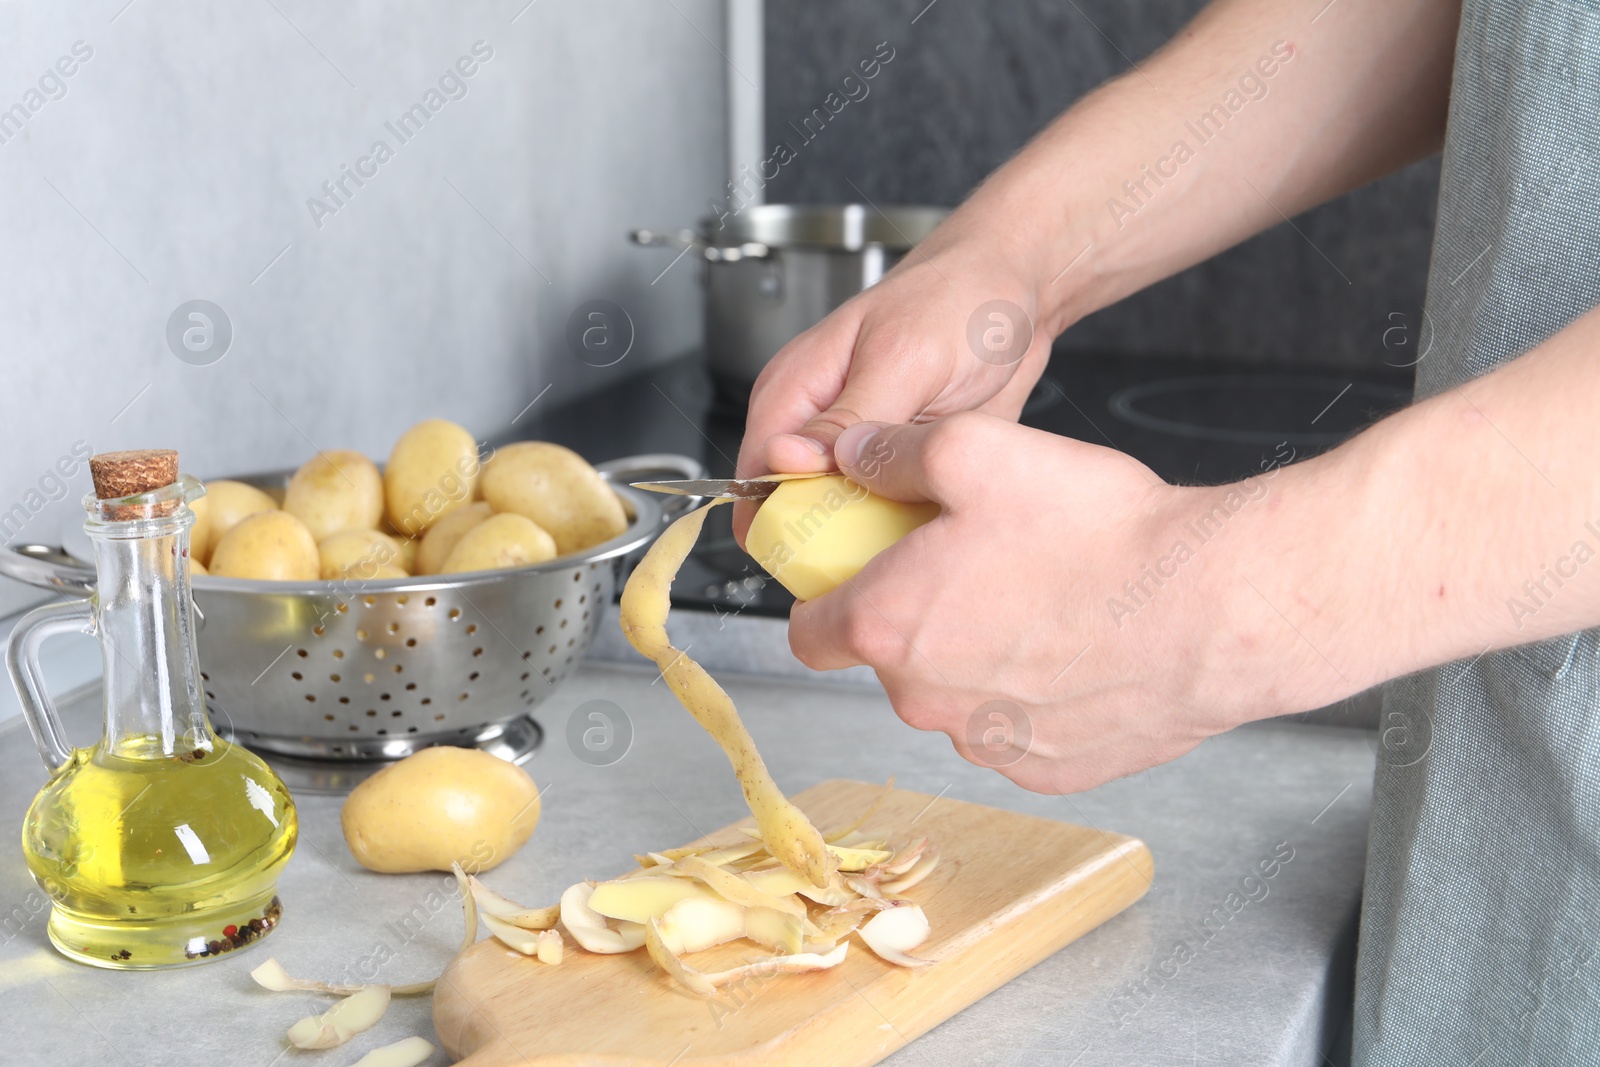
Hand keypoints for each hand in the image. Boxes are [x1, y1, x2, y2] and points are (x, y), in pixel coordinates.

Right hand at [732, 233, 1052, 544]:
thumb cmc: (956, 297)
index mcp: (796, 391)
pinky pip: (886, 516)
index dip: (782, 521)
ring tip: (915, 531)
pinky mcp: (897, 465)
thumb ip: (846, 415)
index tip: (828, 545)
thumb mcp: (902, 356)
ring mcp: (860, 449)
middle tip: (881, 547)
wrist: (1020, 292)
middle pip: (794, 510)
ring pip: (840, 521)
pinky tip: (935, 524)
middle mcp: (819, 426)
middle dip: (829, 539)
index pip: (756, 479)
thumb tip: (786, 462)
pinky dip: (906, 528)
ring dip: (872, 537)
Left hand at [786, 413, 1357, 793]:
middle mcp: (926, 701)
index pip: (808, 631)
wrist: (1213, 609)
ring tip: (1042, 597)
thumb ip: (894, 453)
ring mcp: (987, 745)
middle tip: (976, 561)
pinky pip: (1016, 728)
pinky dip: (1032, 693)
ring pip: (955, 695)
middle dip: (918, 612)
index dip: (826, 596)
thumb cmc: (1100, 534)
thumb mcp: (977, 449)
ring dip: (977, 653)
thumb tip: (855, 456)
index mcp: (889, 625)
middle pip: (891, 657)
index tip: (860, 572)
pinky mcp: (1048, 770)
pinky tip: (1078, 645)